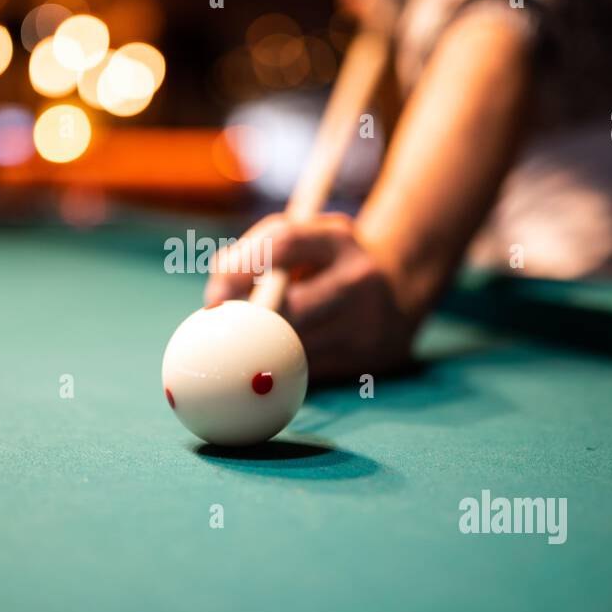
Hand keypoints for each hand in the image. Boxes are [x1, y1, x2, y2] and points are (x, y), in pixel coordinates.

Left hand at [205, 213, 424, 380]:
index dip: (242, 268)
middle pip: (290, 308)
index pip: (284, 242)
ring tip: (252, 348)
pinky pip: (309, 374)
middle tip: (225, 335)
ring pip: (296, 348)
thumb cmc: (324, 265)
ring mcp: (368, 322)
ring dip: (266, 351)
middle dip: (251, 324)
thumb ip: (252, 254)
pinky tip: (279, 366)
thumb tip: (213, 298)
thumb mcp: (300, 243)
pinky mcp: (368, 361)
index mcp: (338, 238)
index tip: (214, 296)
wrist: (397, 294)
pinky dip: (287, 371)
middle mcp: (359, 278)